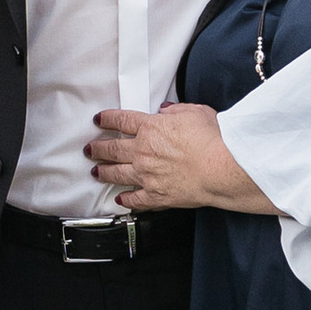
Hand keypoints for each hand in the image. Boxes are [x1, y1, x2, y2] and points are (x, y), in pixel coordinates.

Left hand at [87, 102, 271, 214]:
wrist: (221, 168)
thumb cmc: (213, 139)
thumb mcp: (195, 112)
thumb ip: (176, 111)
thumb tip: (165, 110)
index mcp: (151, 128)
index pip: (122, 121)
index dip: (107, 119)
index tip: (99, 120)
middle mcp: (143, 151)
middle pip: (113, 148)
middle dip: (98, 148)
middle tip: (89, 149)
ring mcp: (147, 175)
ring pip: (117, 173)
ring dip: (104, 172)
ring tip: (96, 172)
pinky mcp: (156, 196)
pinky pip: (135, 199)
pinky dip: (126, 199)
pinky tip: (120, 199)